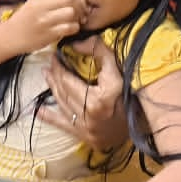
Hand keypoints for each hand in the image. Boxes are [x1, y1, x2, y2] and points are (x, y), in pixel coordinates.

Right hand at [6, 0, 88, 52]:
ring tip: (77, 22)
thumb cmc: (25, 18)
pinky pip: (69, 28)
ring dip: (78, 18)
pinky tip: (71, 29)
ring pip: (71, 13)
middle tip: (83, 14)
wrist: (11, 35)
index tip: (80, 5)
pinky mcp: (49, 34)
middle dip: (81, 7)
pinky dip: (74, 28)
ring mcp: (46, 20)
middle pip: (71, 0)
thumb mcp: (34, 2)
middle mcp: (42, 5)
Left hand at [40, 36, 125, 150]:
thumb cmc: (132, 92)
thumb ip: (98, 51)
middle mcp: (90, 116)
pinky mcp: (85, 137)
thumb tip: (76, 44)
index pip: (69, 81)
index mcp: (98, 100)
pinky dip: (49, 117)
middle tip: (49, 65)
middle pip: (64, 92)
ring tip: (46, 76)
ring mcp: (86, 129)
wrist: (143, 122)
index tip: (55, 55)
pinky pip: (63, 126)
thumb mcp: (118, 68)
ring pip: (62, 106)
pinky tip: (37, 111)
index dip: (60, 67)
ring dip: (52, 90)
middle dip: (55, 77)